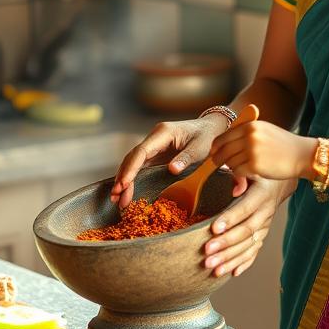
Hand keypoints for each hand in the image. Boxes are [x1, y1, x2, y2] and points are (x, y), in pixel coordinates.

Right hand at [111, 115, 226, 208]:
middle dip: (123, 178)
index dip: (131, 169)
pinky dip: (132, 179)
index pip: (141, 152)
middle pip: (132, 158)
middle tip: (117, 197)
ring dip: (124, 180)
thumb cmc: (207, 136)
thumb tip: (172, 170)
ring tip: (117, 200)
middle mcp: (154, 138)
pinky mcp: (155, 154)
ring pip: (133, 163)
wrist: (211, 128)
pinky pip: (140, 167)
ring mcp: (153, 146)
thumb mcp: (200, 147)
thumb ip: (186, 158)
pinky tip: (126, 191)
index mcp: (162, 133)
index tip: (123, 184)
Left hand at [203, 175, 288, 278]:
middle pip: (245, 232)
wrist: (279, 182)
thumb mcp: (252, 167)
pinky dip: (244, 263)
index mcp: (261, 195)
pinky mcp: (263, 234)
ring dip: (231, 259)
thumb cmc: (258, 172)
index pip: (244, 209)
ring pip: (249, 246)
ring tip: (213, 269)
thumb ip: (240, 174)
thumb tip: (234, 186)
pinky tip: (232, 273)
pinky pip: (254, 251)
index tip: (213, 229)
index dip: (230, 219)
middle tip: (207, 254)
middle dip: (225, 244)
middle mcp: (265, 213)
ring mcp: (265, 226)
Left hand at [210, 120, 314, 183]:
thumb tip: (222, 144)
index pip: (223, 137)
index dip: (215, 148)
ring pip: (229, 162)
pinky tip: (248, 173)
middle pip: (223, 151)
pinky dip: (240, 175)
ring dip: (232, 168)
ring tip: (242, 168)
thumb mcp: (264, 131)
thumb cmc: (283, 145)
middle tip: (221, 166)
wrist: (302, 154)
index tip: (214, 154)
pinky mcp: (255, 165)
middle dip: (219, 160)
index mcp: (250, 125)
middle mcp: (250, 136)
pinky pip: (238, 172)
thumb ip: (245, 133)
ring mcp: (252, 150)